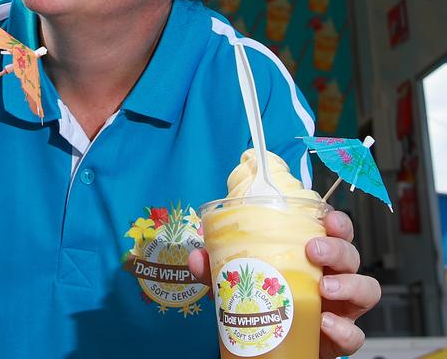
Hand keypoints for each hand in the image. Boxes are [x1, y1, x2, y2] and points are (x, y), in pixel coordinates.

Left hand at [188, 210, 380, 358]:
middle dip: (338, 249)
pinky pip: (356, 334)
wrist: (269, 348)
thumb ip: (216, 268)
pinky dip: (344, 330)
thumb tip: (197, 257)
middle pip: (351, 254)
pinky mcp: (340, 338)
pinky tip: (325, 324)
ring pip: (367, 289)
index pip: (333, 231)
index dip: (336, 221)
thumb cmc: (260, 304)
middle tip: (313, 251)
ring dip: (350, 284)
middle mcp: (332, 278)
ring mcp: (341, 308)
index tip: (326, 218)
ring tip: (325, 288)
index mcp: (311, 257)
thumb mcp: (234, 282)